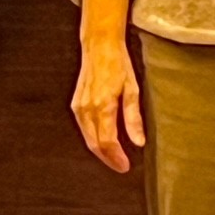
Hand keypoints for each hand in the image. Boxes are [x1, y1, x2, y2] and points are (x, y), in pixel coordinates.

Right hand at [72, 31, 144, 172]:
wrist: (99, 47)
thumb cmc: (119, 64)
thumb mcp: (132, 89)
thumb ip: (133, 118)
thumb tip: (139, 141)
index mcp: (103, 106)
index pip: (107, 141)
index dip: (116, 157)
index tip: (125, 166)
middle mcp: (87, 109)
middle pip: (95, 144)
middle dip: (108, 158)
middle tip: (121, 167)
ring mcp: (79, 107)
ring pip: (87, 138)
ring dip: (100, 151)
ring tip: (115, 158)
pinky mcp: (76, 104)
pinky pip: (84, 128)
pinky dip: (93, 139)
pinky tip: (104, 141)